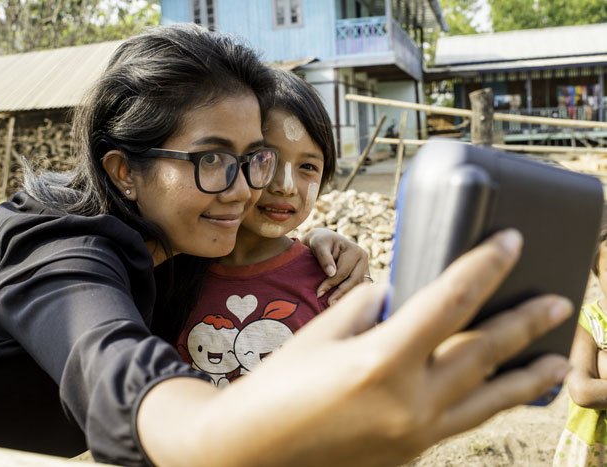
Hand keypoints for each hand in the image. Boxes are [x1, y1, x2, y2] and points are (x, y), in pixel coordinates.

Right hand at [183, 230, 570, 466]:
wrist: (253, 453)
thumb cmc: (277, 389)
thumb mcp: (321, 335)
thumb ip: (369, 308)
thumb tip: (400, 297)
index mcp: (380, 362)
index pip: (449, 303)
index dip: (484, 267)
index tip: (511, 243)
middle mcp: (408, 401)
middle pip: (482, 351)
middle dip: (524, 322)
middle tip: (558, 300)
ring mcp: (414, 433)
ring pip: (487, 397)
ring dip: (525, 375)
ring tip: (554, 359)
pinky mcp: (411, 451)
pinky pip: (465, 421)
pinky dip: (491, 403)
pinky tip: (503, 392)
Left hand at [301, 227, 369, 304]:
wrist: (325, 241)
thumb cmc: (321, 242)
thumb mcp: (319, 245)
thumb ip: (324, 258)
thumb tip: (331, 273)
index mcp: (356, 251)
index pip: (344, 272)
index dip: (331, 283)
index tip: (319, 293)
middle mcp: (364, 259)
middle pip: (354, 281)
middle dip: (341, 293)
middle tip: (329, 304)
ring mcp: (365, 268)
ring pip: (358, 286)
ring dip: (346, 296)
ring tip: (334, 305)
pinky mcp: (363, 275)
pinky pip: (358, 288)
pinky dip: (349, 295)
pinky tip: (340, 302)